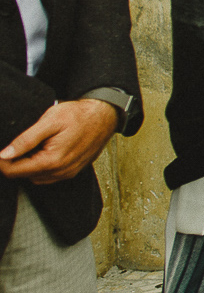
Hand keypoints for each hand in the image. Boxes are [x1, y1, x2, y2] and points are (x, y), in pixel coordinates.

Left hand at [0, 98, 119, 183]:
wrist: (105, 115)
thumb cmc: (79, 115)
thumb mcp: (49, 121)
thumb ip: (25, 140)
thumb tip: (5, 154)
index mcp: (52, 160)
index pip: (14, 171)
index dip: (1, 161)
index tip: (0, 151)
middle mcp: (61, 171)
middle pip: (24, 175)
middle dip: (16, 161)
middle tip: (21, 142)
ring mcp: (68, 173)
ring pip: (36, 177)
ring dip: (30, 164)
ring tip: (37, 144)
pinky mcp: (73, 171)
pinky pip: (49, 175)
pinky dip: (42, 166)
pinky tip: (46, 150)